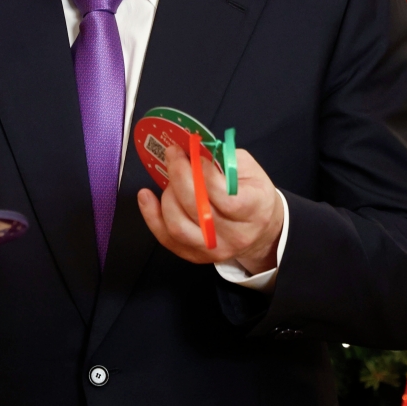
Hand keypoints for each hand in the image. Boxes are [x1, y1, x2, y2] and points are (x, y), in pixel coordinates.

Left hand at [137, 144, 283, 273]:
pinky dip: (151, 215)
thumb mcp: (249, 169)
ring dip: (167, 196)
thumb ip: (223, 158)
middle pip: (197, 209)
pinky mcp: (196, 255)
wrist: (260, 231)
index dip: (203, 173)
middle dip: (179, 176)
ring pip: (178, 226)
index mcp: (254, 209)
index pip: (225, 196)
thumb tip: (193, 149)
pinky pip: (166, 238)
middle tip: (173, 154)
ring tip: (170, 179)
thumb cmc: (253, 193)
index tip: (193, 154)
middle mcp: (235, 235)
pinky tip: (146, 196)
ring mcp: (214, 249)